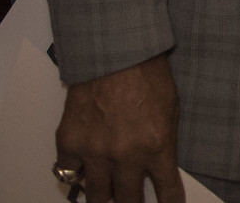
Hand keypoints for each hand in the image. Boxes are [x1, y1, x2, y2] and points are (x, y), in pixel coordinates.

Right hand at [53, 54, 183, 202]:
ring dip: (103, 197)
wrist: (115, 52)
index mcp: (157, 147)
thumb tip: (159, 164)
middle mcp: (126, 157)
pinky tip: (80, 170)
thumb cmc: (148, 73)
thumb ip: (163, 140)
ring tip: (106, 195)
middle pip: (127, 200)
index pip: (166, 191)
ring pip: (96, 196)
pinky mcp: (70, 143)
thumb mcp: (171, 108)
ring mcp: (95, 153)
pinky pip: (68, 173)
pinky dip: (74, 174)